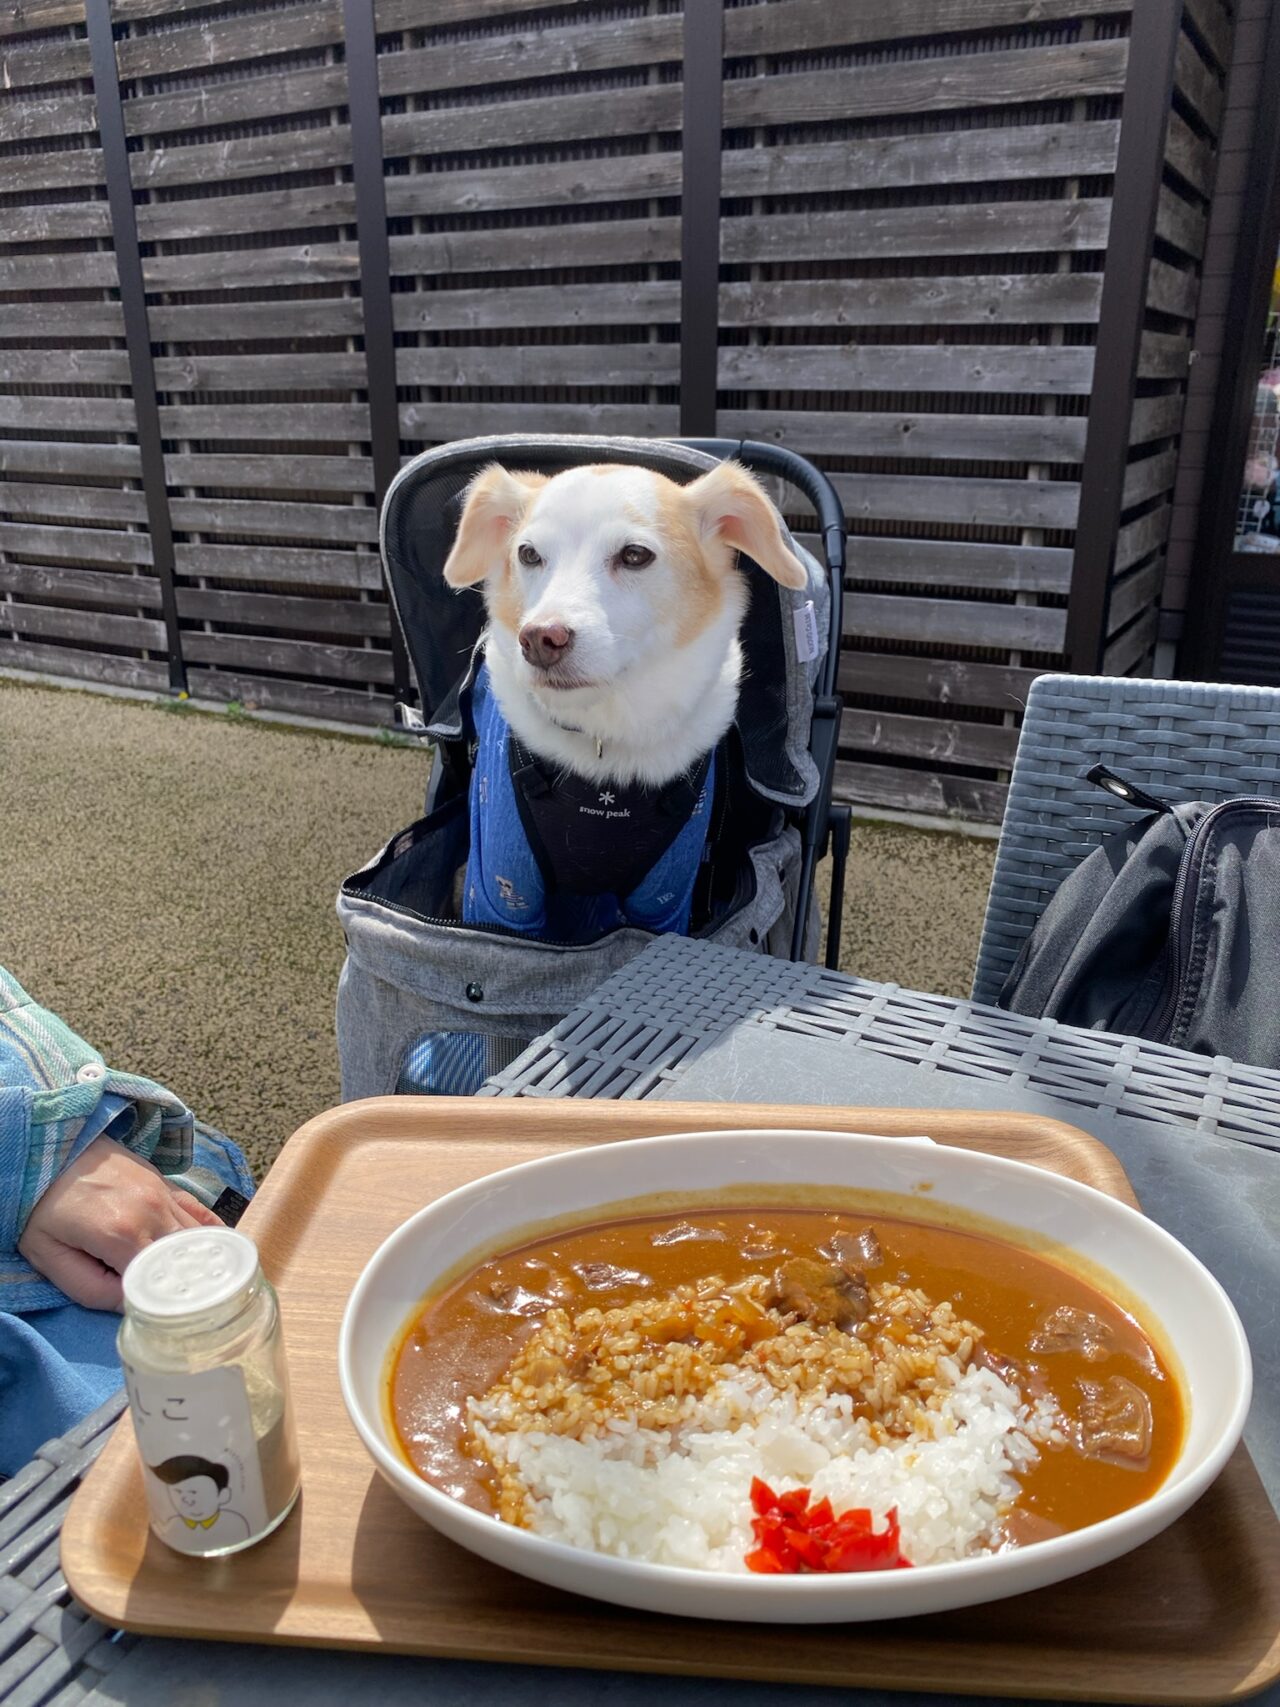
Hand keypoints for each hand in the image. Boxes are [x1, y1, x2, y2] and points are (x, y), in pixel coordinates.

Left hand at [18, 1136, 222, 1309]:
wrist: (51, 1151)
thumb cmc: (44, 1207)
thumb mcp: (49, 1256)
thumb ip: (89, 1288)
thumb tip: (130, 1306)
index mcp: (121, 1235)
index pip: (156, 1284)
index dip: (157, 1305)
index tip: (155, 1318)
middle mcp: (152, 1213)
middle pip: (184, 1262)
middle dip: (186, 1287)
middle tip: (186, 1310)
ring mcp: (165, 1196)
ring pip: (198, 1238)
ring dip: (201, 1263)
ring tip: (206, 1288)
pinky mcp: (169, 1186)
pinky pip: (203, 1213)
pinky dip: (213, 1234)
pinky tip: (219, 1252)